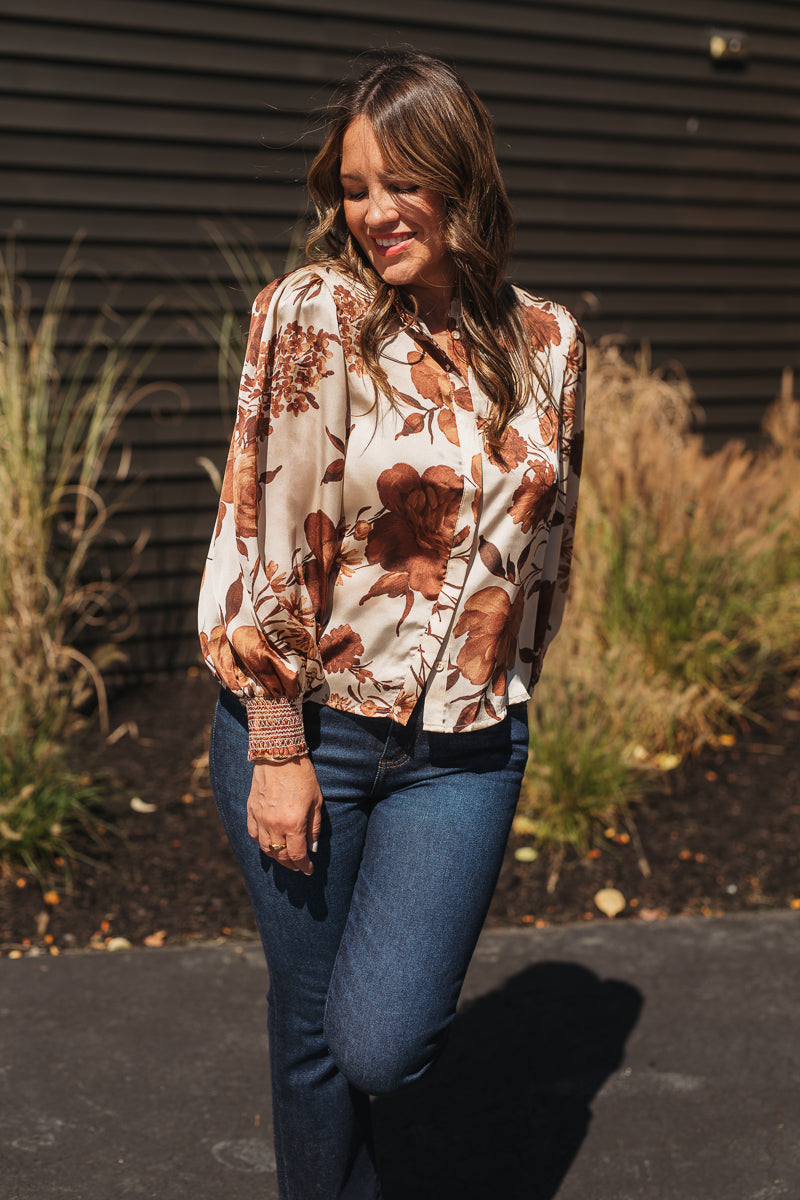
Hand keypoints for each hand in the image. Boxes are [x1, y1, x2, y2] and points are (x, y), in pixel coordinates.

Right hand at [247, 755, 322, 874]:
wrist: (279, 753)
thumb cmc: (303, 775)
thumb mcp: (316, 801)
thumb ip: (314, 827)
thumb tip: (312, 848)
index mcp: (293, 823)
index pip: (297, 855)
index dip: (304, 866)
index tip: (309, 870)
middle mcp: (274, 825)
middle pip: (281, 855)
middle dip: (291, 863)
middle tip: (298, 865)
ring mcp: (260, 818)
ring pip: (265, 848)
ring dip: (276, 856)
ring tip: (285, 857)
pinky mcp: (251, 810)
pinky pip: (254, 834)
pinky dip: (261, 842)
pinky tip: (269, 842)